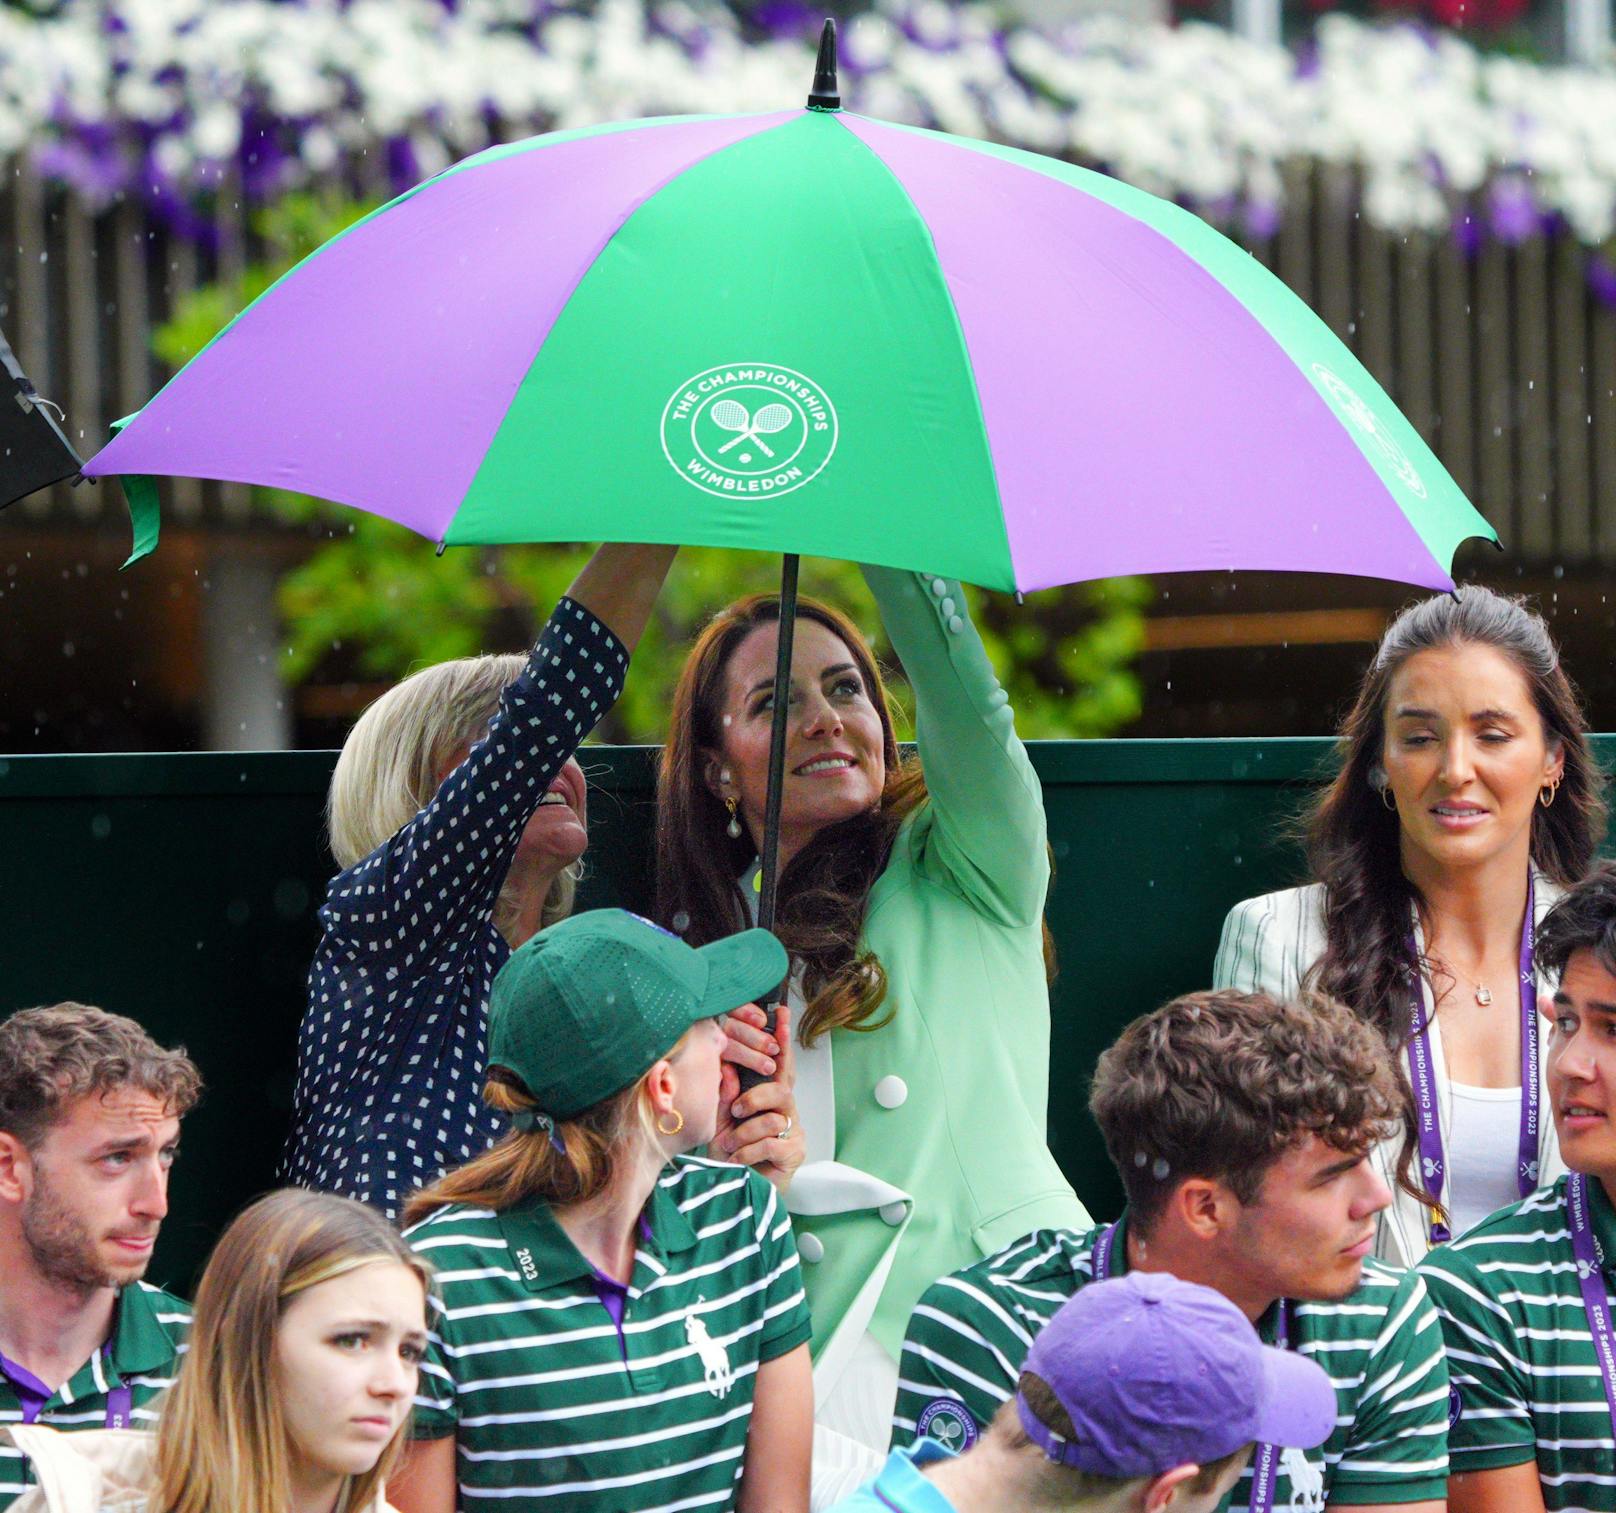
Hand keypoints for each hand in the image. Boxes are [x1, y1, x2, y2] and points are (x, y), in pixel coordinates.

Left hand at [714, 1001, 803, 1193]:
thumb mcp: (718, 1119)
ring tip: (730, 1145)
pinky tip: (738, 1159)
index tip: (780, 1012)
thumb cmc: (728, 1155)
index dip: (781, 1038)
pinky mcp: (794, 1152)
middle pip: (781, 1087)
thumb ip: (723, 1094)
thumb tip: (727, 1067)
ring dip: (744, 1133)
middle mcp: (785, 1110)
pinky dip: (748, 1150)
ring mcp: (793, 1131)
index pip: (778, 1063)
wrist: (733, 1192)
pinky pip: (771, 1142)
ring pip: (773, 1117)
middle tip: (735, 1111)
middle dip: (754, 1098)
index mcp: (767, 1098)